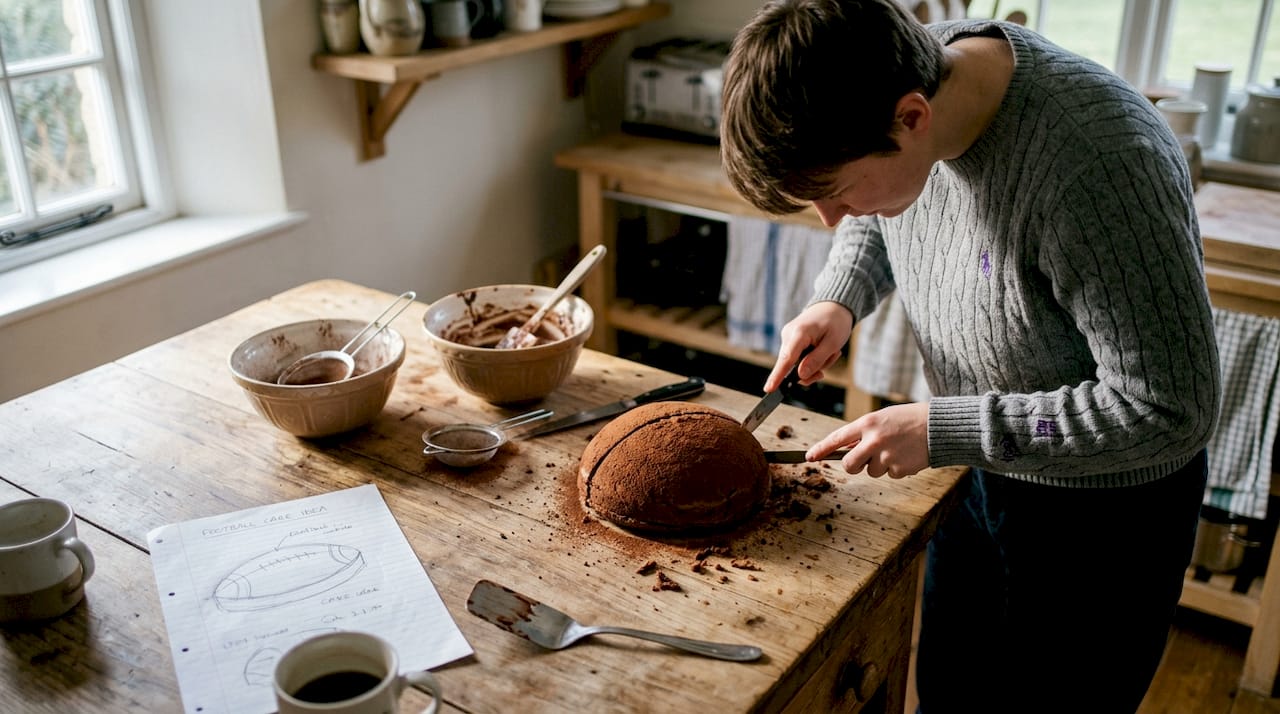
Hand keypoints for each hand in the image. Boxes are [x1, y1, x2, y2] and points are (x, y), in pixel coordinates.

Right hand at [764, 302, 853, 391]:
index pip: (786, 359)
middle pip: (793, 366)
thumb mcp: (833, 343)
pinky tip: (824, 350)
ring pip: (798, 365)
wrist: (834, 307)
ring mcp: (788, 338)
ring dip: (817, 364)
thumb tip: (801, 376)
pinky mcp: (791, 342)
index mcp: (799, 333)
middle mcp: (788, 335)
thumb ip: (816, 360)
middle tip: (833, 357)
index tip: (768, 389)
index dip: (777, 376)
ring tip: (831, 351)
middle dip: (813, 369)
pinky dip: (813, 359)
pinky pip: (799, 359)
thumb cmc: (836, 322)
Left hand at [807, 402, 929, 478]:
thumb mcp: (882, 417)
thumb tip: (847, 448)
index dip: (821, 449)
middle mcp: (874, 440)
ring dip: (879, 465)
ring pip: (871, 471)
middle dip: (853, 465)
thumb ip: (864, 432)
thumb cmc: (909, 419)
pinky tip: (907, 455)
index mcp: (868, 423)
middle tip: (862, 460)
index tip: (809, 457)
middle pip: (849, 464)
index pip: (837, 438)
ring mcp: (886, 456)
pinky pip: (890, 474)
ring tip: (896, 449)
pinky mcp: (899, 469)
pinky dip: (896, 468)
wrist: (939, 427)